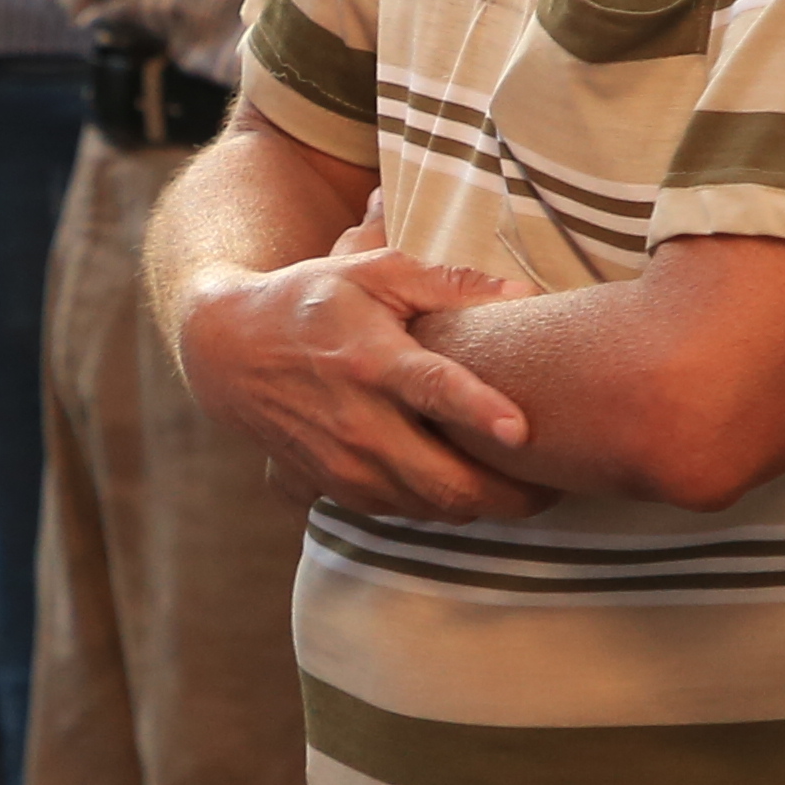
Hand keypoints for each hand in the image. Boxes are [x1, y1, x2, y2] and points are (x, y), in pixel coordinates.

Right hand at [169, 220, 544, 520]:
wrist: (228, 353)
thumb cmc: (312, 302)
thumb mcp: (372, 271)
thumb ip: (448, 282)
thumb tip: (524, 294)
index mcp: (371, 360)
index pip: (431, 389)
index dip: (477, 410)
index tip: (520, 428)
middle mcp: (357, 423)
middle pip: (445, 482)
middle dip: (510, 495)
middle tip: (556, 484)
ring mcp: (346, 466)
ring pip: (433, 509)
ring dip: (484, 505)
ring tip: (524, 486)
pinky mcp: (337, 490)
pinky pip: (407, 513)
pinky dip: (444, 506)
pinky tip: (468, 483)